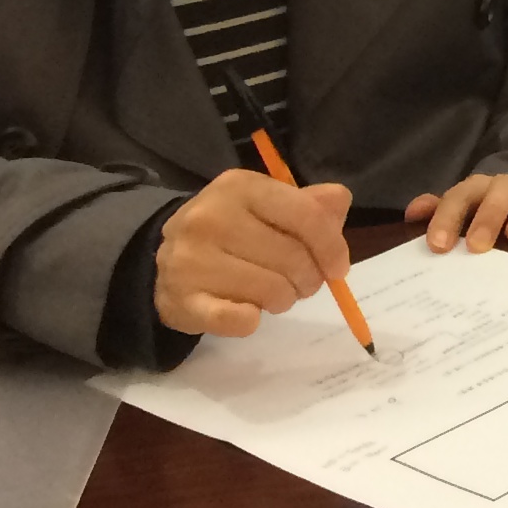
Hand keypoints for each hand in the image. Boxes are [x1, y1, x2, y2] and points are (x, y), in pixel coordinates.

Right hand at [155, 167, 352, 337]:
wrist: (169, 260)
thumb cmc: (232, 231)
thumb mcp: (268, 206)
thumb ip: (309, 205)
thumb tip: (338, 201)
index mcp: (239, 187)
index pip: (305, 215)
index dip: (331, 246)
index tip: (339, 269)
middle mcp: (210, 217)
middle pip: (292, 256)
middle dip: (309, 278)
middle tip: (300, 283)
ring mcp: (190, 259)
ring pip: (272, 290)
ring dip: (283, 299)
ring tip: (272, 294)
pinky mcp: (180, 299)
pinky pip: (238, 320)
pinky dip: (251, 321)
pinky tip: (248, 312)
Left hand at [405, 168, 507, 251]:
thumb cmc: (494, 220)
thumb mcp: (465, 217)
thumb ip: (441, 214)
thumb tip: (411, 214)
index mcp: (481, 191)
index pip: (461, 195)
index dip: (447, 217)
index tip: (438, 246)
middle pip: (501, 187)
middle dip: (488, 215)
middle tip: (478, 246)